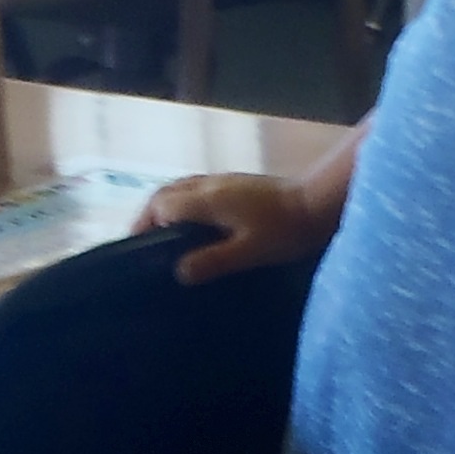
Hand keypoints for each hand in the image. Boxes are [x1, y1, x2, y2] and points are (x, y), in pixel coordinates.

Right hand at [137, 172, 323, 282]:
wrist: (318, 201)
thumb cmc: (286, 230)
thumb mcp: (250, 252)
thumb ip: (214, 261)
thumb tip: (179, 272)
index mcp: (208, 199)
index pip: (161, 206)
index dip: (144, 226)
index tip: (136, 250)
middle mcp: (211, 184)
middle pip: (166, 193)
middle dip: (149, 215)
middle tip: (143, 242)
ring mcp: (225, 181)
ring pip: (182, 188)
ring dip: (167, 207)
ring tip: (164, 235)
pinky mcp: (238, 184)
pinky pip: (198, 189)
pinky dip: (185, 204)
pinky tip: (195, 224)